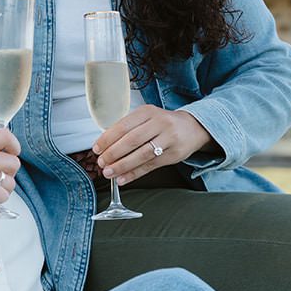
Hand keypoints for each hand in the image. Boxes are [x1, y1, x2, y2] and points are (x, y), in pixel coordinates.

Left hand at [94, 105, 212, 184]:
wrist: (192, 127)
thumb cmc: (163, 123)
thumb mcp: (147, 118)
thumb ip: (128, 128)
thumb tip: (105, 146)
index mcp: (148, 112)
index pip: (123, 125)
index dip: (108, 138)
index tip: (97, 148)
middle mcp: (159, 123)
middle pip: (132, 140)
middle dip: (113, 153)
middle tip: (102, 162)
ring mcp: (168, 139)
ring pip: (142, 154)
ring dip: (123, 166)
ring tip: (109, 172)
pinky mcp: (173, 154)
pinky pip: (150, 166)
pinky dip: (134, 174)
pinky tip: (123, 178)